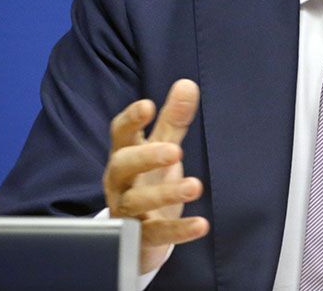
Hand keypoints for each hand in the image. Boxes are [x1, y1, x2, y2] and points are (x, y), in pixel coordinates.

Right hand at [103, 79, 208, 273]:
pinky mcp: (140, 238)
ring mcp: (127, 211)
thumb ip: (173, 120)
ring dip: (166, 194)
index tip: (148, 106)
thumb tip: (187, 83)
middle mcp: (120, 182)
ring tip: (196, 186)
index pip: (120, 134)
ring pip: (137, 201)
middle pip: (123, 166)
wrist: (135, 234)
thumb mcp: (161, 148)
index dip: (131, 120)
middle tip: (176, 150)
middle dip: (147, 157)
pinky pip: (156, 234)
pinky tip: (202, 225)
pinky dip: (178, 231)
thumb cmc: (147, 180)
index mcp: (124, 154)